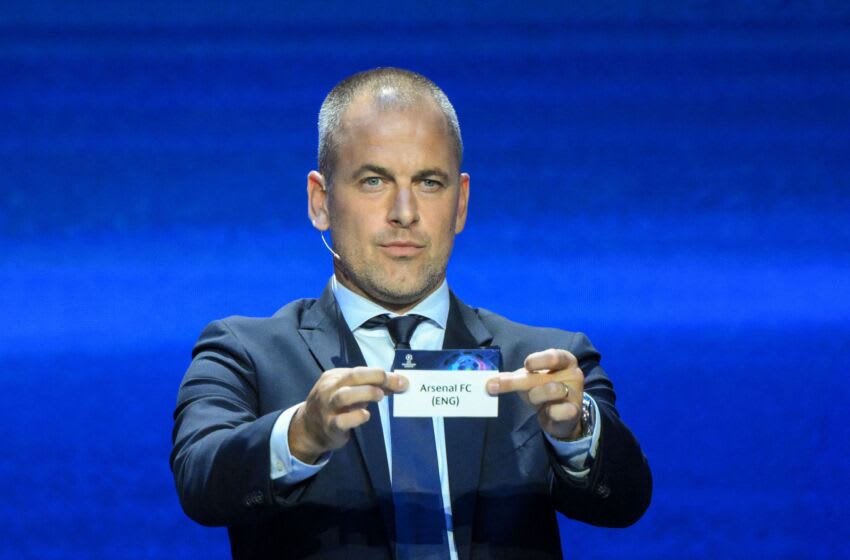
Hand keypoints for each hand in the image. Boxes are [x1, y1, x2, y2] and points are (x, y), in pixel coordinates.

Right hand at [289, 366, 407, 462]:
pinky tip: (365, 415)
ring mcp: (327, 408)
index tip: (401, 380)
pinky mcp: (330, 426)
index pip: (359, 371)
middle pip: (352, 377)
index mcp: (334, 377)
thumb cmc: (334, 406)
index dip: (380, 374)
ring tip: (380, 396)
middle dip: (375, 378)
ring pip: (344, 396)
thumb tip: (398, 383)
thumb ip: (369, 387)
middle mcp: (329, 389)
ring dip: (366, 393)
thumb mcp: (348, 391)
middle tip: (395, 384)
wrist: (308, 429)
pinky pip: (341, 420)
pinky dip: (355, 417)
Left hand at [486, 349, 583, 439]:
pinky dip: (550, 411)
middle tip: (492, 386)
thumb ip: (512, 378)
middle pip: (543, 376)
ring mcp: (575, 393)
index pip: (554, 356)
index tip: (526, 365)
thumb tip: (489, 381)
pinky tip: (547, 411)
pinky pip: (560, 411)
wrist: (561, 417)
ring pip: (551, 391)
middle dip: (516, 382)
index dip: (538, 360)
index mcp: (564, 361)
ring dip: (535, 396)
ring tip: (534, 400)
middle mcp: (573, 374)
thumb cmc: (543, 391)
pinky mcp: (574, 412)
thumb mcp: (530, 380)